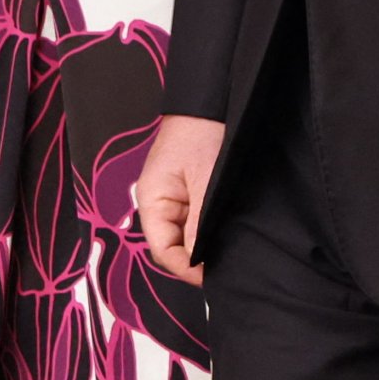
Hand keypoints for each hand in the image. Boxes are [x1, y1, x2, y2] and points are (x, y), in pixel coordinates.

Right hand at [139, 114, 225, 286]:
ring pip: (183, 234)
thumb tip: (198, 263)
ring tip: (227, 252)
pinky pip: (191, 220)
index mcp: (151, 201)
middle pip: (171, 245)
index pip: (163, 250)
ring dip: (202, 243)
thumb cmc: (202, 135)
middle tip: (225, 267)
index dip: (186, 268)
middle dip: (196, 258)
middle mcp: (156, 203)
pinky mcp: (185, 191)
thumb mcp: (205, 181)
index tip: (212, 277)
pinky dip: (205, 228)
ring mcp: (170, 198)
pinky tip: (223, 232)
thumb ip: (199, 223)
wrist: (208, 102)